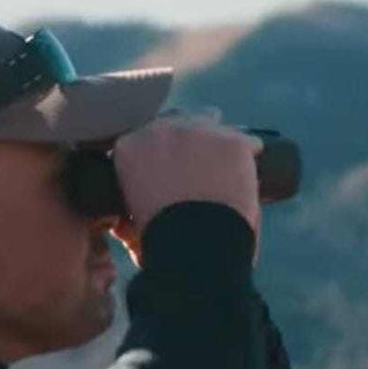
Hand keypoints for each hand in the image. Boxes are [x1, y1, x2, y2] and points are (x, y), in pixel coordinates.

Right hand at [108, 114, 262, 267]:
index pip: (144, 137)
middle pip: (176, 120)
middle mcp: (161, 128)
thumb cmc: (160, 246)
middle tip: (193, 166)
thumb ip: (125, 224)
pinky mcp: (232, 141)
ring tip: (221, 164)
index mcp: (129, 148)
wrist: (195, 248)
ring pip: (210, 120)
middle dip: (183, 139)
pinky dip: (247, 155)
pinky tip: (248, 172)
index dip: (157, 153)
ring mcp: (198, 130)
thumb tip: (119, 225)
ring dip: (213, 137)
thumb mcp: (132, 234)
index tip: (166, 169)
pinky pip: (246, 141)